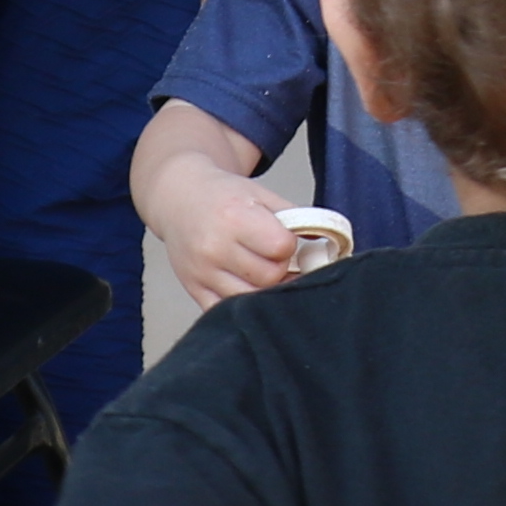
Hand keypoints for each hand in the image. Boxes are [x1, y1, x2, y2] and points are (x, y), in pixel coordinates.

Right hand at [147, 158, 306, 308]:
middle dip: (280, 267)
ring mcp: (202, 272)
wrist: (179, 199)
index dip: (289, 245)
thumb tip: (326, 244)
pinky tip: (245, 283)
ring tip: (261, 268)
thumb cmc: (223, 196)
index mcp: (233, 218)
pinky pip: (227, 310)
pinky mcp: (194, 290)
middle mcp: (214, 247)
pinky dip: (242, 302)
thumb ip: (295, 216)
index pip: (281, 247)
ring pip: (251, 298)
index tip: (283, 239)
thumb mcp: (260, 194)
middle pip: (270, 276)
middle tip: (272, 255)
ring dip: (264, 287)